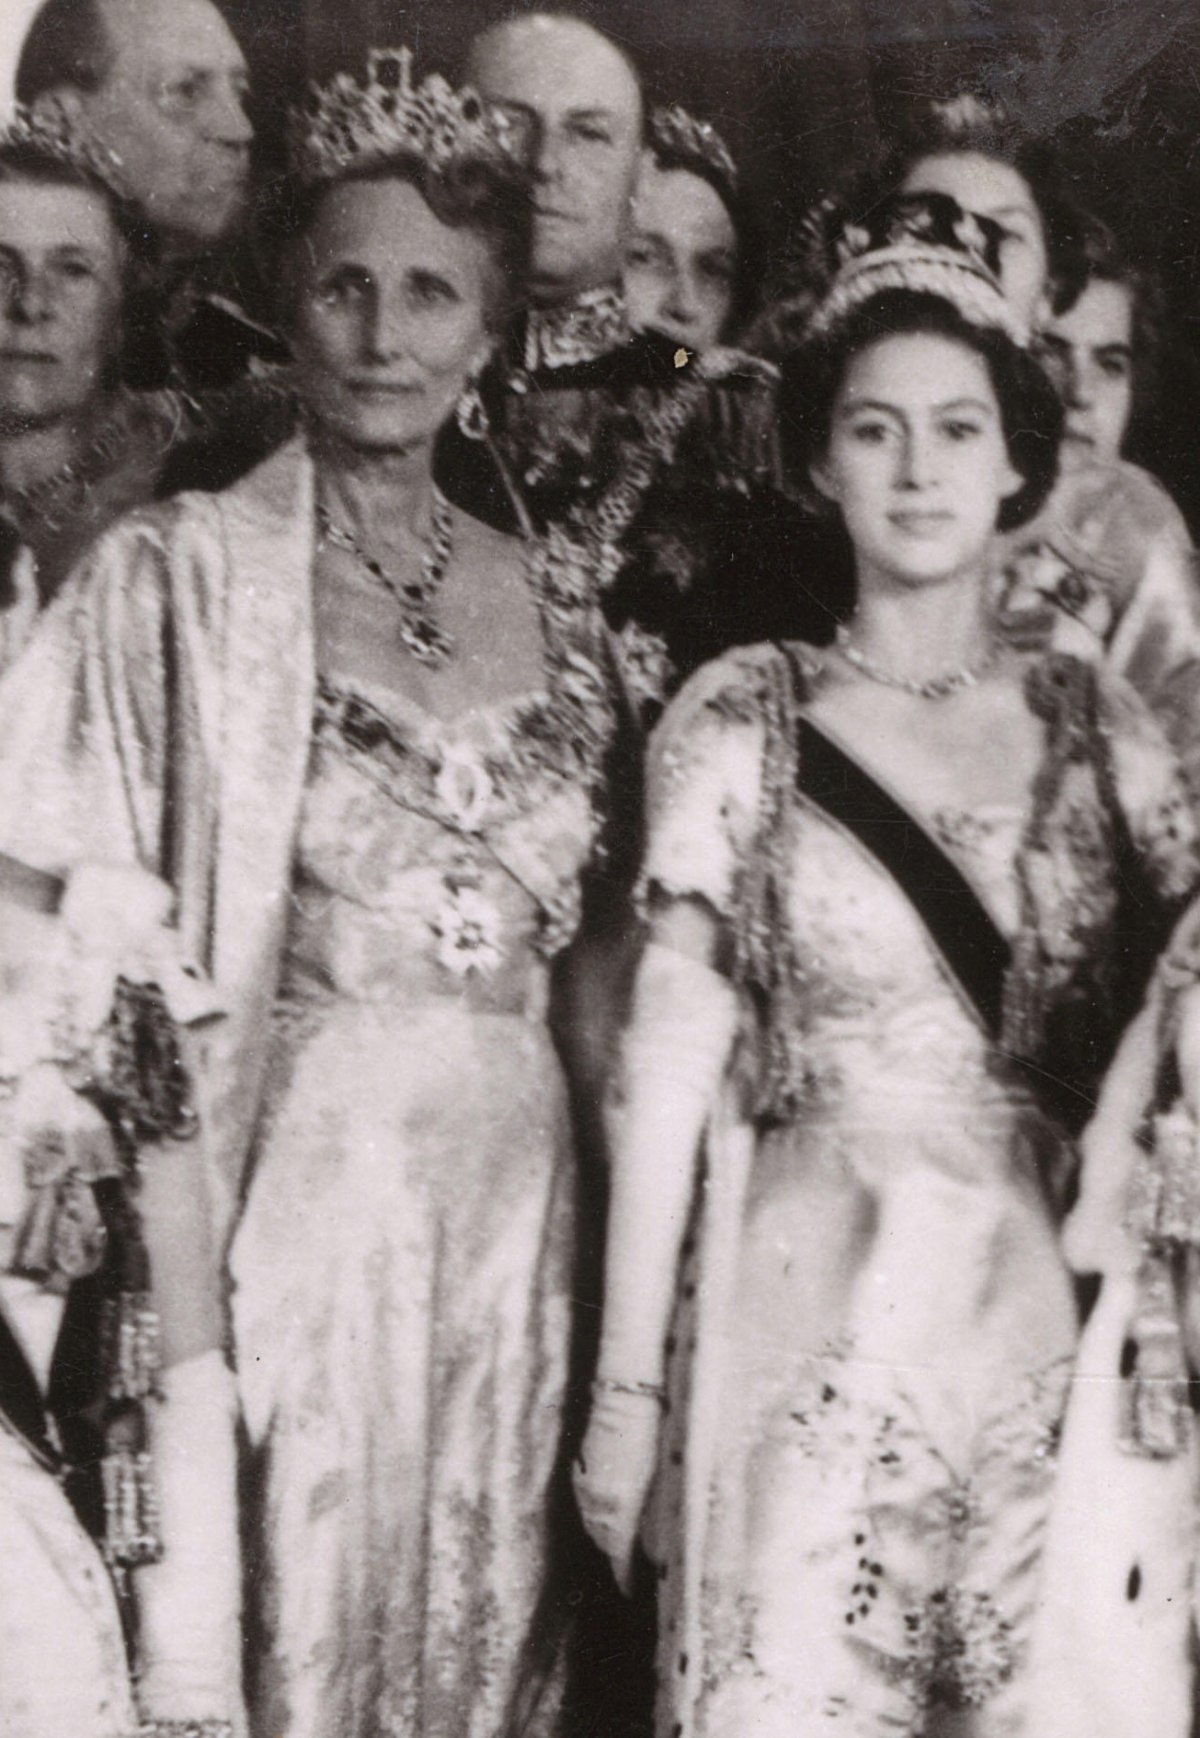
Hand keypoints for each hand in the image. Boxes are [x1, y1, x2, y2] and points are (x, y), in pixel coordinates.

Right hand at [573, 1382, 662, 1594]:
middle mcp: (596, 1503)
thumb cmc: (661, 1434)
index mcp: (619, 1511)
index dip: (629, 1579)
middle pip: (606, 1545)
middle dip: (621, 1557)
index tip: (635, 1591)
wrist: (632, 1388)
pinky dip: (603, 1509)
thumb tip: (662, 1553)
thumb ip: (662, 1524)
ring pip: (595, 1523)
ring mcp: (584, 1484)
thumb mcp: (670, 1483)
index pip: (620, 1562)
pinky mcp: (580, 1466)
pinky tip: (617, 1503)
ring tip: (628, 1539)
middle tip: (638, 1567)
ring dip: (611, 1533)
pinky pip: (590, 1501)